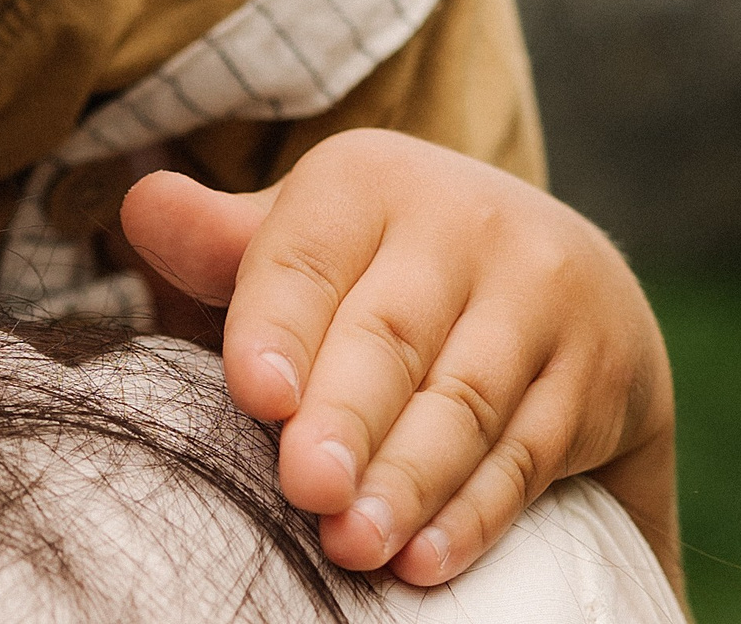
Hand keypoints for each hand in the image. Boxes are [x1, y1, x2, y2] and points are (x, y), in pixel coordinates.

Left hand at [121, 130, 677, 591]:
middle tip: (306, 489)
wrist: (553, 270)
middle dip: (345, 420)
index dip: (276, 324)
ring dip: (407, 482)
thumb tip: (141, 206)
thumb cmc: (382, 265)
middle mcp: (466, 221)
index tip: (254, 394)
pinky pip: (529, 451)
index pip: (304, 259)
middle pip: (389, 336)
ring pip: (463, 402)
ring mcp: (542, 294)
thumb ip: (223, 242)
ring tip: (352, 546)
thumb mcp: (308, 236)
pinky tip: (426, 559)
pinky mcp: (600, 371)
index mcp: (369, 180)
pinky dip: (476, 511)